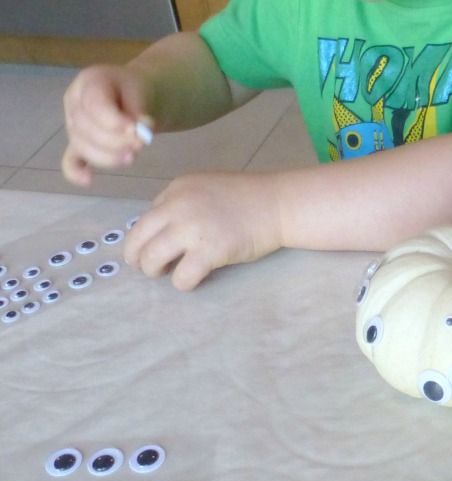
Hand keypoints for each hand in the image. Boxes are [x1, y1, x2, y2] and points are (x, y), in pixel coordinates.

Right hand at [62, 64, 151, 185]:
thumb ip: (138, 111)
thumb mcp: (141, 92)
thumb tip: (139, 134)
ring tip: (132, 157)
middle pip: (86, 129)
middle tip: (140, 144)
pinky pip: (70, 161)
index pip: (94, 105)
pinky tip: (88, 180)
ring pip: (83, 147)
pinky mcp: (78, 146)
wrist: (134, 98)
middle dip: (115, 142)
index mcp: (89, 83)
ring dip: (108, 157)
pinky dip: (75, 172)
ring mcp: (73, 127)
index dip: (114, 122)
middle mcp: (74, 104)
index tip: (135, 130)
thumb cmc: (136, 92)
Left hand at [123, 173, 282, 289]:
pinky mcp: (209, 251)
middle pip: (137, 239)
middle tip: (151, 268)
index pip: (145, 219)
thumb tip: (163, 233)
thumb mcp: (206, 189)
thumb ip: (182, 205)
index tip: (155, 249)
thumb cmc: (247, 199)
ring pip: (151, 259)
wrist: (277, 204)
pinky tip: (193, 279)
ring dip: (154, 271)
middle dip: (138, 258)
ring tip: (169, 273)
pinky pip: (181, 277)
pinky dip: (183, 283)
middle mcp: (177, 206)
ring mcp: (191, 229)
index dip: (146, 238)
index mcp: (176, 190)